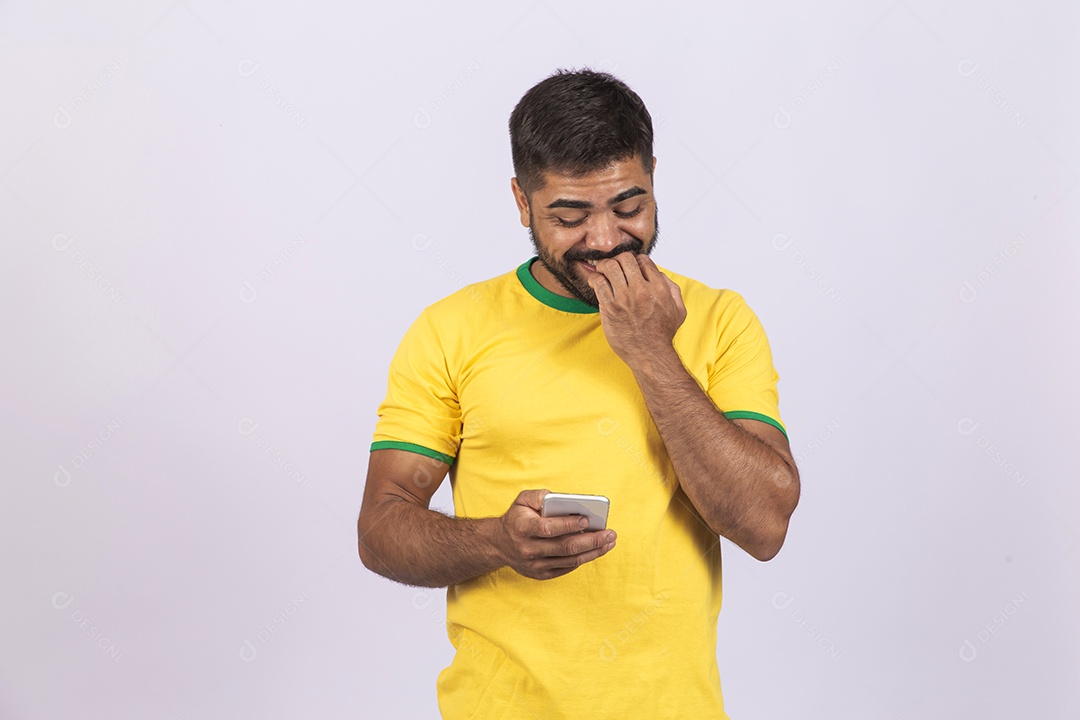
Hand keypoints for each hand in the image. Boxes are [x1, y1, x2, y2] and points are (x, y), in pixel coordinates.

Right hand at [497, 489, 616, 579]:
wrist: (499, 545)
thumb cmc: (517, 518)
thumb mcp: (522, 500)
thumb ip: (539, 495)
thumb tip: (560, 498)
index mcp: (523, 528)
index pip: (549, 528)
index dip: (569, 524)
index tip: (587, 518)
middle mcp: (529, 549)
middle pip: (565, 546)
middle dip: (591, 540)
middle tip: (610, 533)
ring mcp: (535, 565)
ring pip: (570, 560)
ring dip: (593, 552)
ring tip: (609, 542)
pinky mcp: (541, 574)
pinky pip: (567, 568)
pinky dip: (583, 559)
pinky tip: (595, 550)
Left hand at [587, 253, 685, 365]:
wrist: (650, 354)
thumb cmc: (663, 334)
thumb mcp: (678, 310)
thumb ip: (673, 289)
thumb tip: (659, 275)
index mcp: (659, 288)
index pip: (643, 260)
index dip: (635, 261)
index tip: (629, 268)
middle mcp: (642, 290)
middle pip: (625, 258)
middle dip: (618, 259)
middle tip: (613, 266)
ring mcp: (625, 298)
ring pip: (610, 267)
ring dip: (604, 266)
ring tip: (602, 271)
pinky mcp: (610, 308)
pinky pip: (599, 283)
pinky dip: (595, 278)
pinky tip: (595, 282)